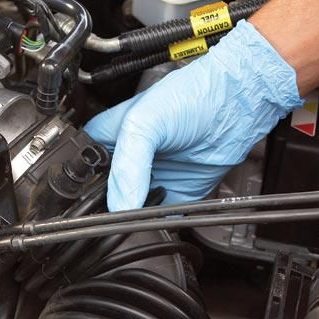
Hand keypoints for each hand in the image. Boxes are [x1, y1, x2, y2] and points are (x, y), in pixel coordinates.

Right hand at [85, 20, 302, 211]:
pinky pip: (158, 217)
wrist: (237, 104)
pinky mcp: (173, 194)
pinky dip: (155, 223)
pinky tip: (152, 221)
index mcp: (111, 136)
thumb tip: (119, 204)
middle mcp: (129, 159)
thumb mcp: (145, 123)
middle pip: (104, 192)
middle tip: (108, 214)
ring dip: (129, 218)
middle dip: (105, 206)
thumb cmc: (193, 96)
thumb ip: (128, 166)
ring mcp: (151, 178)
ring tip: (131, 218)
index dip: (81, 182)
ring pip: (129, 209)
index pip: (84, 164)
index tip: (84, 198)